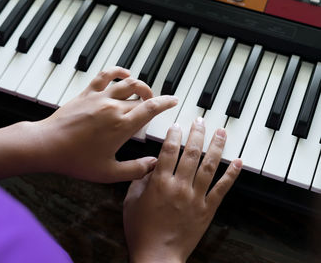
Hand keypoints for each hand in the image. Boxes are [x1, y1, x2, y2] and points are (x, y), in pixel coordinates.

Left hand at [32, 66, 177, 182]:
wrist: (47, 145)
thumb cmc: (76, 159)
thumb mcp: (108, 172)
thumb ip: (135, 170)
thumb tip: (153, 164)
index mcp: (122, 126)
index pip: (151, 108)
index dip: (166, 102)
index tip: (173, 100)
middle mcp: (113, 107)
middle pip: (140, 97)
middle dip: (151, 99)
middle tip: (154, 105)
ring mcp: (100, 98)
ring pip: (127, 83)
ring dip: (139, 85)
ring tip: (143, 91)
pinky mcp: (87, 93)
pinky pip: (105, 75)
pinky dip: (117, 71)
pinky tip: (124, 73)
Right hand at [123, 118, 241, 262]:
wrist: (157, 256)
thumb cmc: (141, 230)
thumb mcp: (131, 201)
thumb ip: (140, 179)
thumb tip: (151, 164)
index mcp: (160, 183)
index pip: (169, 151)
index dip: (174, 135)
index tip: (177, 125)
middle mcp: (180, 186)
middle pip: (191, 153)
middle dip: (196, 134)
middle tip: (200, 121)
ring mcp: (196, 197)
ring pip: (209, 166)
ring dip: (216, 147)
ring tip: (221, 132)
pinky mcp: (207, 209)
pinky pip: (222, 189)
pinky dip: (231, 174)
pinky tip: (238, 162)